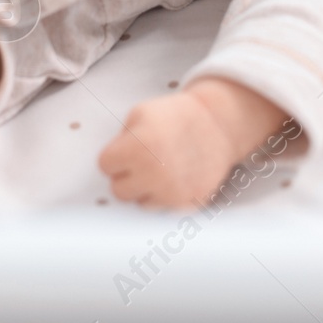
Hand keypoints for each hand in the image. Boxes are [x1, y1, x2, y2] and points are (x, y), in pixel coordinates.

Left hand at [97, 78, 290, 208]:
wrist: (217, 124)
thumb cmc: (174, 115)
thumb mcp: (140, 113)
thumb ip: (119, 140)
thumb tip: (110, 168)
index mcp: (138, 148)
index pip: (105, 165)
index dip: (115, 154)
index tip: (129, 147)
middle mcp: (154, 174)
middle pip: (118, 191)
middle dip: (126, 176)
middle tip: (143, 160)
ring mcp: (172, 193)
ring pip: (140, 204)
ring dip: (146, 189)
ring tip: (162, 168)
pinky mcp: (188, 204)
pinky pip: (163, 209)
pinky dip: (166, 197)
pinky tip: (175, 178)